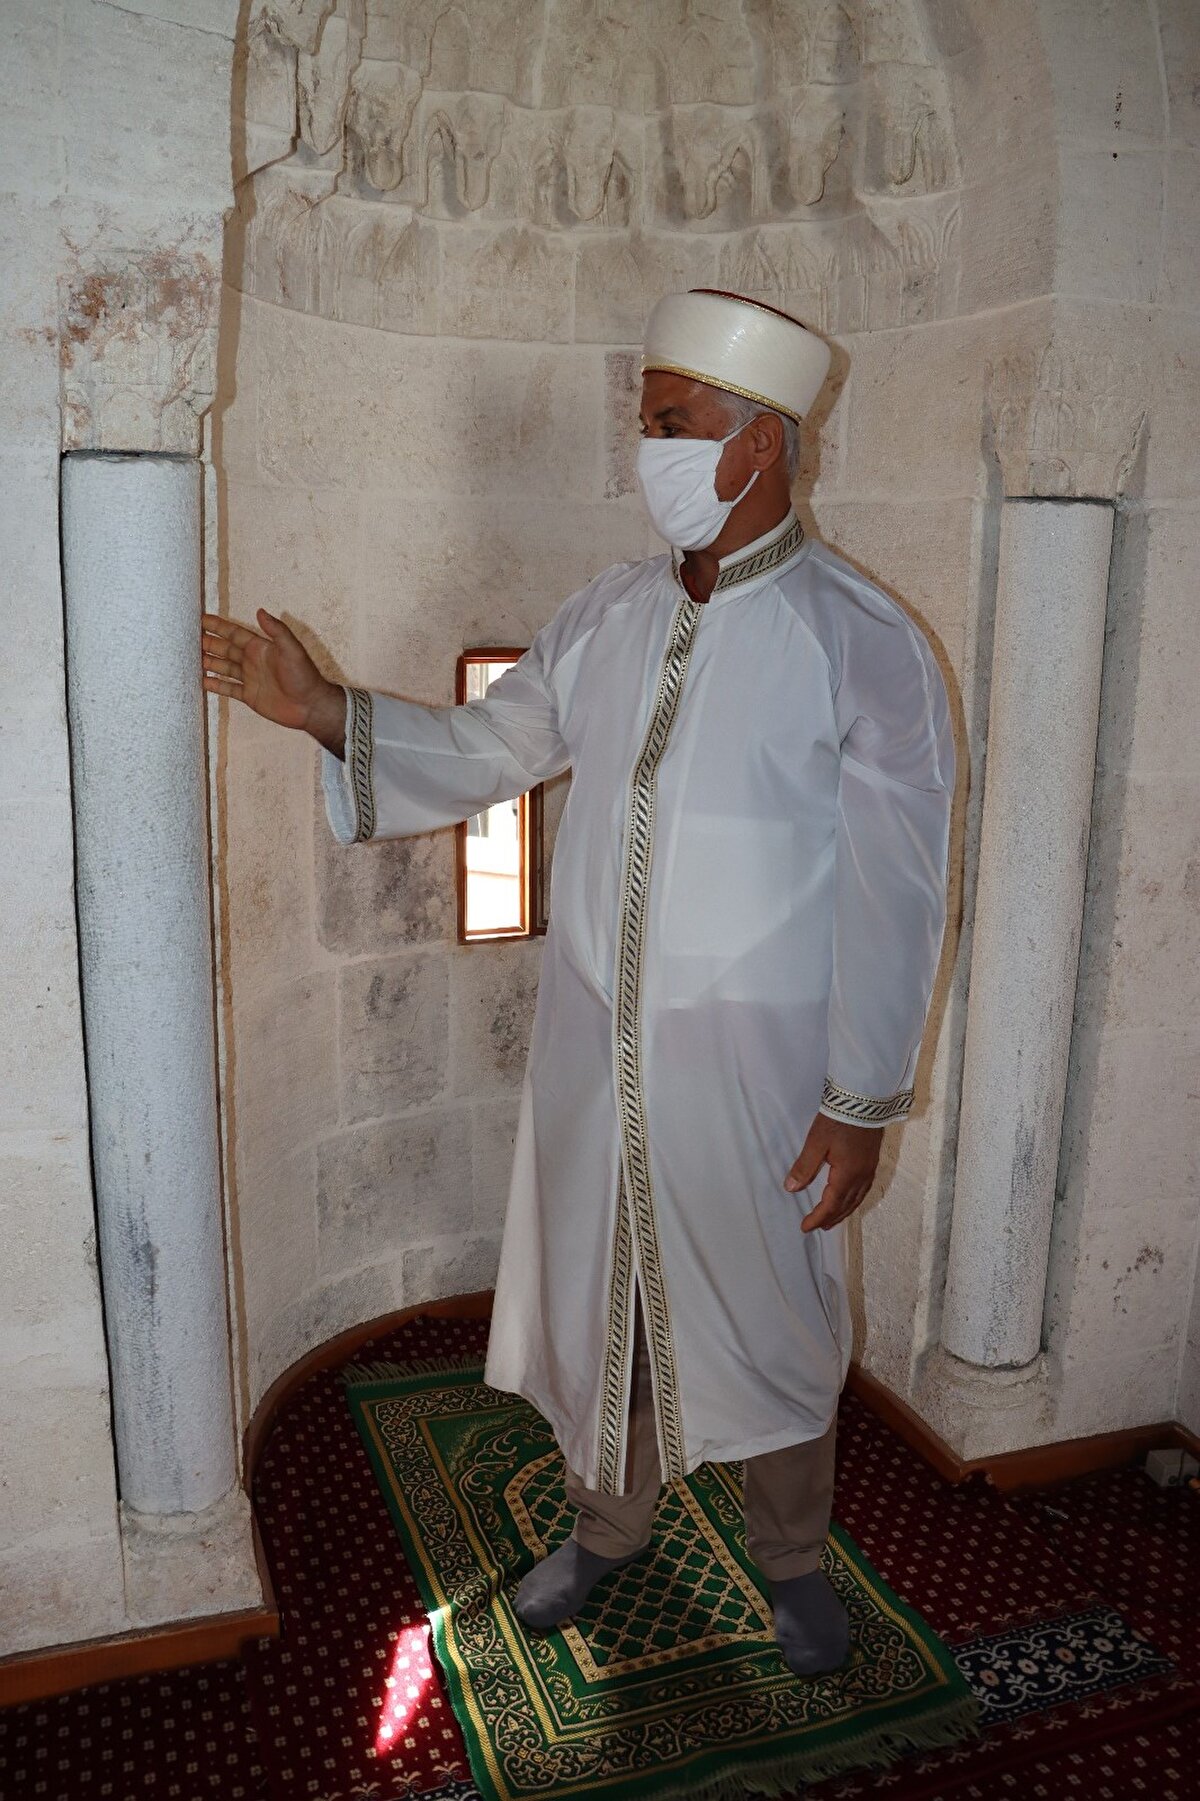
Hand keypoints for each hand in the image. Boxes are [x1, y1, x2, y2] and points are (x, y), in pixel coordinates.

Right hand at [202, 609, 345, 752]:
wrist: (310, 706)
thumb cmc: (304, 676)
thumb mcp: (292, 650)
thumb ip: (277, 631)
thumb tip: (260, 611)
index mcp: (260, 648)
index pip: (233, 633)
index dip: (218, 626)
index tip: (201, 619)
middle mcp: (252, 661)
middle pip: (224, 649)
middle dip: (207, 643)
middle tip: (186, 637)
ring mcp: (250, 678)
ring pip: (223, 667)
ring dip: (208, 662)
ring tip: (188, 658)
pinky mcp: (249, 696)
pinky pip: (228, 688)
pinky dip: (215, 685)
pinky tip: (201, 681)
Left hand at [784, 1113, 883, 1231]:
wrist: (863, 1101)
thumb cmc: (838, 1120)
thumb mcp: (816, 1143)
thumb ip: (804, 1167)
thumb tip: (791, 1188)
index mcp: (847, 1175)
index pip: (831, 1205)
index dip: (817, 1218)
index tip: (805, 1227)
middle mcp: (861, 1177)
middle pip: (845, 1206)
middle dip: (830, 1219)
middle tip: (816, 1227)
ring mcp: (869, 1169)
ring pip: (856, 1199)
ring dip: (843, 1212)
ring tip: (832, 1219)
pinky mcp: (872, 1161)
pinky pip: (864, 1190)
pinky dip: (854, 1200)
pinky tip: (849, 1198)